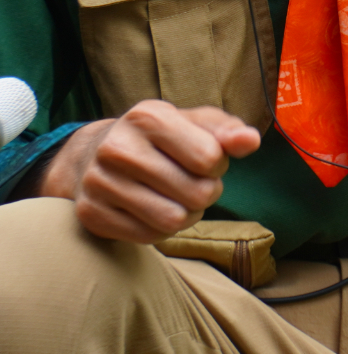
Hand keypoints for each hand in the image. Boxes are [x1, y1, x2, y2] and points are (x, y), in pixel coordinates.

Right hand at [30, 101, 259, 242]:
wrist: (96, 156)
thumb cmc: (163, 139)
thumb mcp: (196, 124)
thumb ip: (228, 130)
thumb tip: (251, 141)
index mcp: (148, 117)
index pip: (210, 157)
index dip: (218, 164)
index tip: (205, 159)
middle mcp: (117, 147)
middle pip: (197, 193)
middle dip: (207, 191)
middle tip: (193, 182)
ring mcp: (98, 182)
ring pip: (173, 220)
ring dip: (188, 214)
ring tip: (178, 198)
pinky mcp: (90, 213)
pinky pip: (148, 237)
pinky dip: (161, 230)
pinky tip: (154, 210)